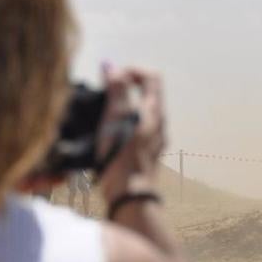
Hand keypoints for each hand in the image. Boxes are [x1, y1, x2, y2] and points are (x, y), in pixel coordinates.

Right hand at [96, 66, 166, 202]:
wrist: (129, 194)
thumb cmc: (121, 155)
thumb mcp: (116, 117)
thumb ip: (116, 90)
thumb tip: (112, 67)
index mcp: (154, 111)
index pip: (151, 77)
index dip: (131, 70)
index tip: (111, 78)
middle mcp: (159, 123)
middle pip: (146, 94)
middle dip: (124, 88)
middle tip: (103, 93)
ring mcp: (154, 140)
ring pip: (140, 113)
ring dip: (122, 107)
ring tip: (101, 113)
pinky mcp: (145, 154)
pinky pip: (136, 130)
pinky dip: (122, 124)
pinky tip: (106, 135)